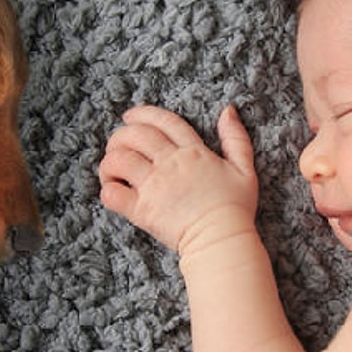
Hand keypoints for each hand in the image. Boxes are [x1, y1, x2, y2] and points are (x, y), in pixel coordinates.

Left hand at [98, 105, 258, 255]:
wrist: (222, 240)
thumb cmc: (234, 209)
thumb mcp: (244, 169)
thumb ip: (236, 138)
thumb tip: (228, 111)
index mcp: (192, 152)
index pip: (164, 122)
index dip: (143, 114)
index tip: (130, 116)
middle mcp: (169, 164)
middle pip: (135, 136)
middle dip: (120, 135)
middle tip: (117, 145)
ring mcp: (154, 186)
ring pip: (119, 161)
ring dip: (109, 162)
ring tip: (111, 169)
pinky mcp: (142, 210)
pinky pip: (114, 194)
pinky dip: (107, 190)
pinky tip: (112, 191)